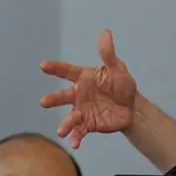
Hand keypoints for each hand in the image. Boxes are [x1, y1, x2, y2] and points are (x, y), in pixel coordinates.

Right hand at [40, 29, 136, 148]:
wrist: (132, 107)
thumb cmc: (122, 85)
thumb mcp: (118, 69)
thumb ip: (108, 54)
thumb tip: (106, 33)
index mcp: (84, 78)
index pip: (67, 71)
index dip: (56, 68)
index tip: (43, 66)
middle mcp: (79, 94)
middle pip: (63, 96)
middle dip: (54, 99)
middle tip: (44, 101)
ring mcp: (82, 110)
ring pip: (70, 117)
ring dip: (65, 124)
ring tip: (61, 131)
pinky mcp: (88, 125)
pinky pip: (80, 131)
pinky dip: (76, 138)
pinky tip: (75, 143)